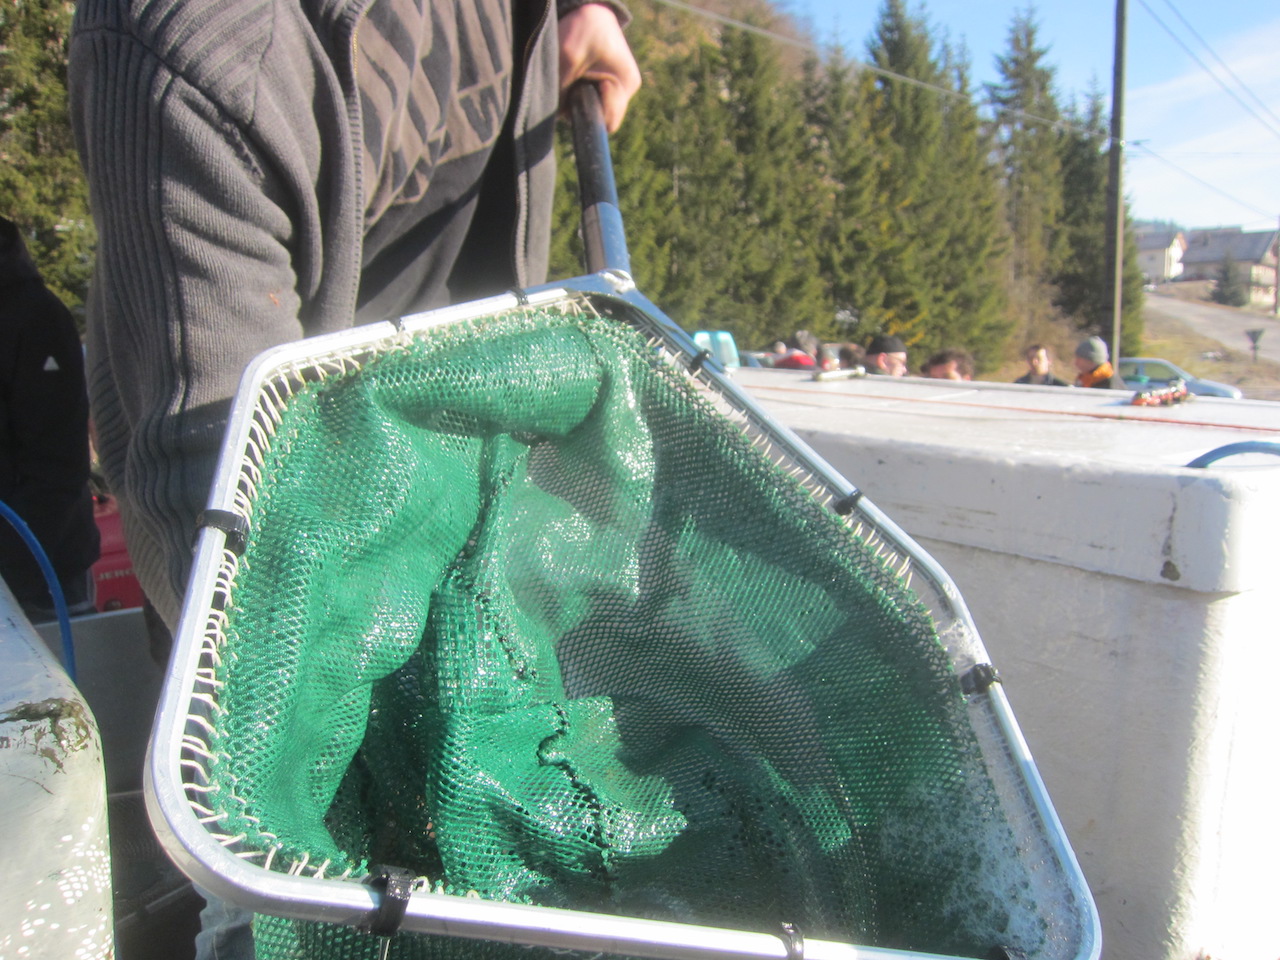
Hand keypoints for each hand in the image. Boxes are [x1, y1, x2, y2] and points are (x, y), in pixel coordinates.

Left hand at [558, 3, 640, 131]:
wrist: (590, 7)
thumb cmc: (583, 28)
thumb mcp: (567, 58)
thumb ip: (562, 91)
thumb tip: (558, 117)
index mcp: (625, 84)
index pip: (608, 121)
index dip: (588, 116)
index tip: (574, 98)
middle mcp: (627, 89)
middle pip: (602, 116)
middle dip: (582, 107)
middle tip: (569, 84)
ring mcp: (620, 86)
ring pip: (597, 108)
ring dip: (580, 99)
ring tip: (572, 76)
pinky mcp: (612, 82)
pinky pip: (596, 98)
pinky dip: (582, 92)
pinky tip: (576, 76)